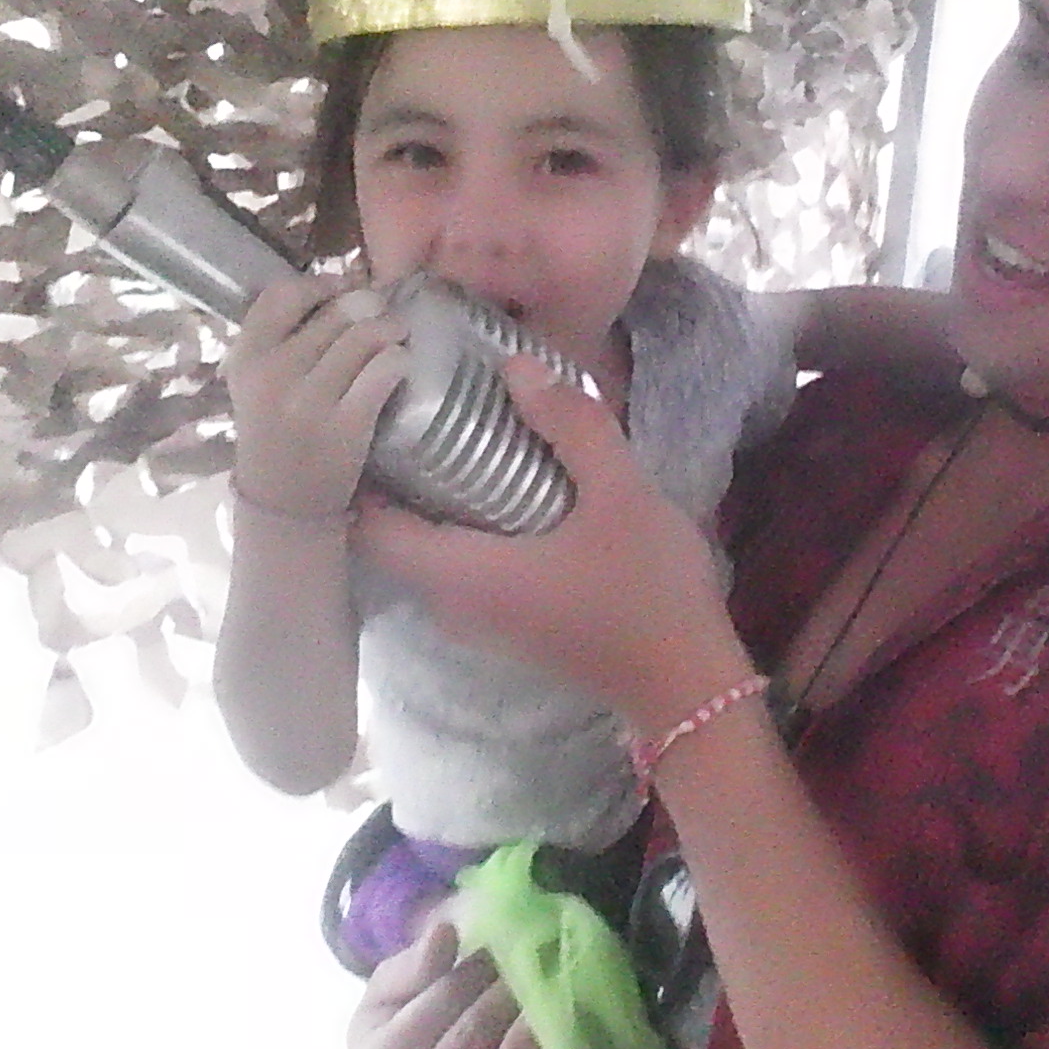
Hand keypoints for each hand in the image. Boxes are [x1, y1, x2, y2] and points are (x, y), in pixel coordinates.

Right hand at [223, 277, 405, 519]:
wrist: (283, 498)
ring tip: (395, 334)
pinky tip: (399, 364)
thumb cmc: (273, 430)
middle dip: (367, 306)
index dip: (320, 284)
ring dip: (390, 328)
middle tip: (380, 313)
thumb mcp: (254, 381)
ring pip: (366, 335)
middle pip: (336, 312)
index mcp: (247, 357)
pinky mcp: (349, 423)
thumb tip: (337, 288)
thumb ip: (279, 337)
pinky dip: (399, 359)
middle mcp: (276, 374)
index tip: (340, 289)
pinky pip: (386, 369)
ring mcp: (312, 400)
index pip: (282, 295)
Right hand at [347, 918, 542, 1048]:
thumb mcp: (390, 991)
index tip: (499, 948)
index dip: (468, 976)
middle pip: (464, 1045)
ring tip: (547, 1007)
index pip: (430, 1010)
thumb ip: (414, 965)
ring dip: (522, 1046)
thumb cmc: (402, 1022)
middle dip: (503, 1000)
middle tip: (536, 966)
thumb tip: (445, 931)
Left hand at [351, 358, 751, 732]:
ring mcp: (478, 624)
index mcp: (463, 574)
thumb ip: (571, 426)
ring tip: (455, 437)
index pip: (369, 528)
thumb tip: (514, 365)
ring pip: (426, 555)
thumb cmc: (648, 592)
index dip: (363, 470)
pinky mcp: (505, 627)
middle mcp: (453, 606)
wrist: (686, 684)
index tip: (380, 415)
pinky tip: (499, 487)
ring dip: (432, 502)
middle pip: (391, 539)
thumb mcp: (621, 493)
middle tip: (416, 411)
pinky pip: (457, 569)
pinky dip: (462, 528)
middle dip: (397, 476)